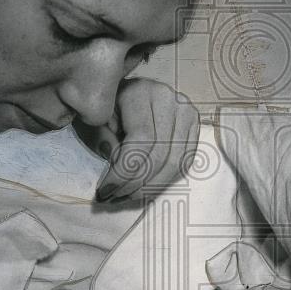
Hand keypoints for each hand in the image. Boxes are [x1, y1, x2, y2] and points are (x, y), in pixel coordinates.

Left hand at [77, 78, 199, 202]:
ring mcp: (186, 112)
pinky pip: (185, 162)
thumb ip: (102, 139)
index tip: (105, 190)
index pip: (141, 142)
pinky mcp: (194, 125)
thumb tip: (117, 163)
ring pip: (175, 163)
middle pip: (160, 155)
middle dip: (135, 184)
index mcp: (142, 93)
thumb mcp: (96, 120)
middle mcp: (170, 99)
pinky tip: (145, 186)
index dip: (124, 172)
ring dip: (150, 187)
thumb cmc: (109, 106)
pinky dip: (165, 179)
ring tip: (127, 196)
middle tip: (115, 197)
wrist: (128, 91)